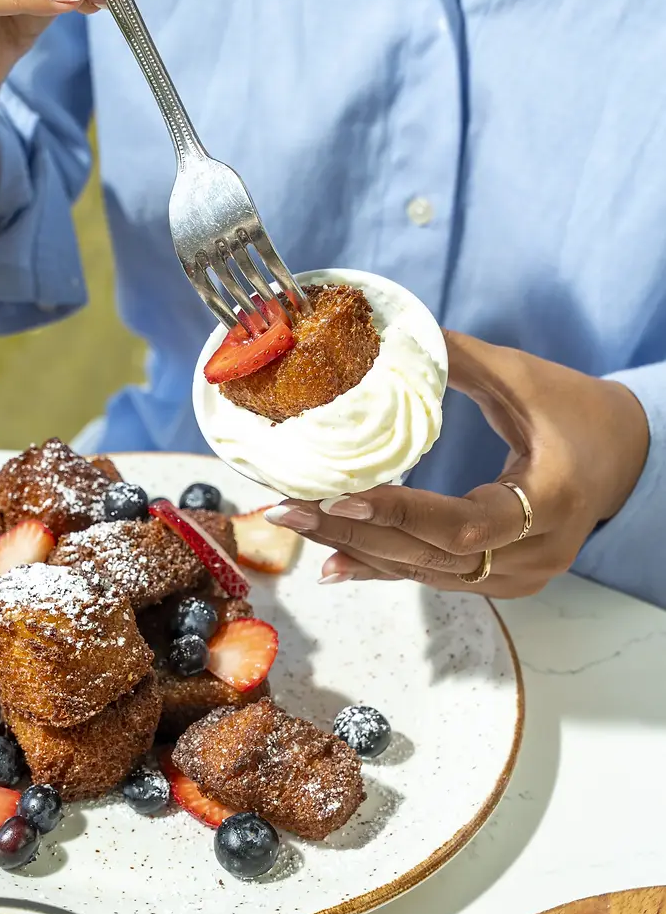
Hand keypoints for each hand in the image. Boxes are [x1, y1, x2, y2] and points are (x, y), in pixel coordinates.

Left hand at [267, 331, 649, 597]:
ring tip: (293, 525)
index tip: (335, 496)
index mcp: (550, 501)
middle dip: (352, 531)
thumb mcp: (524, 378)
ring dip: (357, 548)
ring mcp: (521, 576)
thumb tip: (383, 332)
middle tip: (284, 510)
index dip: (399, 513)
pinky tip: (331, 564)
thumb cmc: (578, 411)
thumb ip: (456, 360)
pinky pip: (435, 576)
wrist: (628, 456)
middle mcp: (536, 553)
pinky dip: (382, 566)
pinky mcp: (504, 581)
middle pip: (431, 554)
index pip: (464, 523)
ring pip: (426, 571)